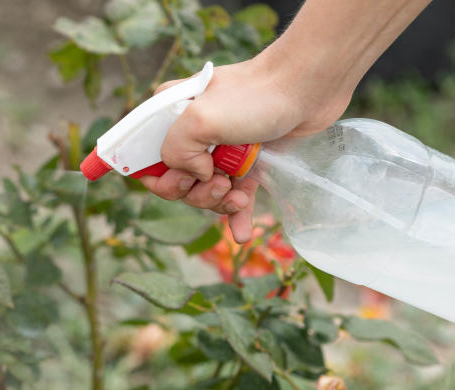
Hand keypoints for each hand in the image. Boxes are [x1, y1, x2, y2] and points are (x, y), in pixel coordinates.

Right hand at [137, 55, 349, 241]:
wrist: (307, 89)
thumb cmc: (254, 97)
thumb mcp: (199, 119)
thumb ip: (176, 151)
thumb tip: (196, 175)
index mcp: (170, 116)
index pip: (147, 157)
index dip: (160, 177)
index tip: (183, 179)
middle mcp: (191, 133)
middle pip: (177, 182)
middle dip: (195, 192)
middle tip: (219, 182)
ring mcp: (219, 149)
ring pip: (205, 192)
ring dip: (218, 203)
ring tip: (238, 195)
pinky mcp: (247, 162)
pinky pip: (234, 197)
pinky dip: (236, 216)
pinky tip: (242, 234)